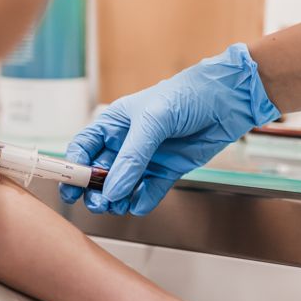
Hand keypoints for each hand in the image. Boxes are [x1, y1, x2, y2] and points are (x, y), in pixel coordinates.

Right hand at [60, 43, 280, 214]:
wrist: (228, 100)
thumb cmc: (187, 95)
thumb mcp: (153, 121)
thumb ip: (132, 157)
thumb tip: (113, 189)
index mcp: (115, 123)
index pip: (84, 147)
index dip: (74, 166)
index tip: (72, 186)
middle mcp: (126, 142)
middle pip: (98, 172)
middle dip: (94, 190)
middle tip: (98, 203)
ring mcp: (146, 158)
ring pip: (121, 186)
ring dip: (117, 199)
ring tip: (118, 206)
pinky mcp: (167, 171)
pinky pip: (148, 192)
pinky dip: (142, 201)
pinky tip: (139, 204)